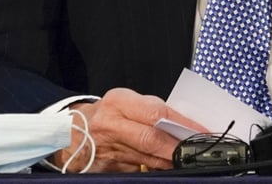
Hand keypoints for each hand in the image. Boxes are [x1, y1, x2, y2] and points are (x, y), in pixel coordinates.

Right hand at [50, 87, 206, 172]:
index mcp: (118, 102)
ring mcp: (108, 149)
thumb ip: (150, 110)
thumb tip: (183, 124)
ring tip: (186, 159)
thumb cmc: (105, 114)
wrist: (70, 133)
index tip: (201, 131)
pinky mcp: (107, 168)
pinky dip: (154, 169)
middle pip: (151, 139)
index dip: (182, 123)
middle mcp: (111, 124)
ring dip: (169, 161)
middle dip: (177, 147)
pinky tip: (165, 166)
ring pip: (147, 158)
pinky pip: (138, 169)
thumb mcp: (125, 103)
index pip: (156, 112)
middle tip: (196, 151)